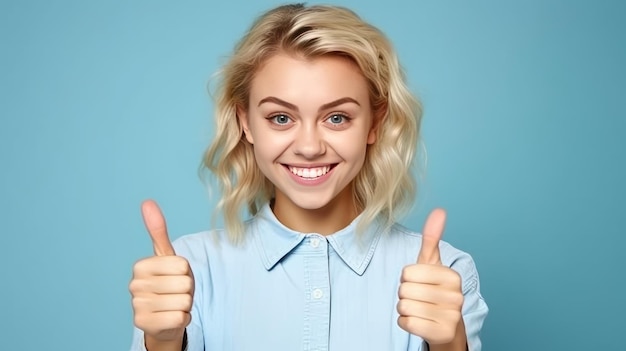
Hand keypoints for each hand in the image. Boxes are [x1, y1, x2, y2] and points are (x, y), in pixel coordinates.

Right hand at [129, 200, 193, 345]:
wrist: (163, 319)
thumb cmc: (169, 284)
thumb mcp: (167, 257)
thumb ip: (158, 231)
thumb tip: (147, 202)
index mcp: (141, 266)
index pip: (182, 265)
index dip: (185, 272)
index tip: (174, 277)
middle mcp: (135, 285)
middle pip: (184, 283)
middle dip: (186, 290)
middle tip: (175, 293)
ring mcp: (137, 306)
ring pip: (184, 301)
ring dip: (185, 305)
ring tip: (173, 305)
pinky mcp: (144, 325)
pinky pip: (180, 318)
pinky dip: (183, 320)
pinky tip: (171, 318)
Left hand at [397, 209, 463, 344]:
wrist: (446, 326)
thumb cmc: (434, 290)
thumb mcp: (431, 264)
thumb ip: (432, 238)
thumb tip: (439, 211)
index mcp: (452, 276)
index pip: (408, 272)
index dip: (407, 277)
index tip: (420, 282)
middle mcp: (456, 296)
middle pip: (404, 290)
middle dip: (405, 294)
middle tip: (419, 297)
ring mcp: (450, 316)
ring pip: (403, 306)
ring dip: (405, 308)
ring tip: (420, 309)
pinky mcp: (441, 334)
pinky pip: (405, 323)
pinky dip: (406, 323)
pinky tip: (419, 322)